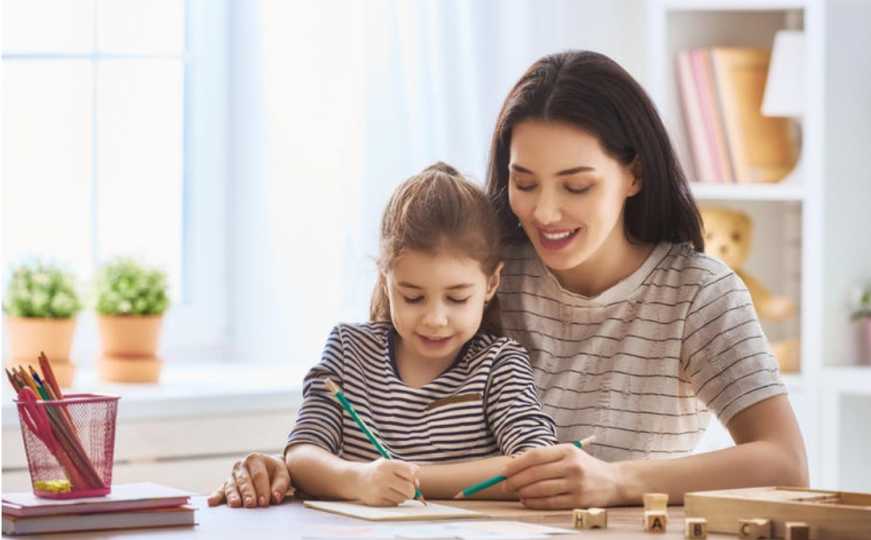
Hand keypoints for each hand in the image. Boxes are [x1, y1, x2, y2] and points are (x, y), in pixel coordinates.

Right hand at [207, 452, 291, 508]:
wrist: (267, 468)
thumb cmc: (275, 473)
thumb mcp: (282, 474)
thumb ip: (281, 485)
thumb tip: (276, 498)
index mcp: (255, 459)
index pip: (259, 475)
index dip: (262, 489)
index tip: (265, 502)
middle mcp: (241, 465)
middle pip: (244, 481)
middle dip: (248, 493)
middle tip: (251, 504)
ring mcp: (232, 475)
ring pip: (232, 486)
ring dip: (233, 496)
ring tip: (235, 504)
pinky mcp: (226, 484)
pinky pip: (221, 490)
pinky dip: (216, 496)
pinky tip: (211, 502)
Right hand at [353, 458, 419, 506]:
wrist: (356, 479)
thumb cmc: (378, 470)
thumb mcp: (389, 463)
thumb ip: (405, 467)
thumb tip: (418, 480)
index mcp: (387, 465)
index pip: (410, 473)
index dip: (414, 478)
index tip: (412, 479)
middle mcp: (383, 477)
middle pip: (409, 489)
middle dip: (412, 491)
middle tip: (408, 489)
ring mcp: (379, 490)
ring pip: (403, 498)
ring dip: (402, 496)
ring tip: (394, 490)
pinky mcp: (376, 501)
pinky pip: (394, 504)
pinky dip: (394, 500)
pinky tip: (387, 494)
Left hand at [503, 443, 619, 508]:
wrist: (615, 481)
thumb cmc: (585, 466)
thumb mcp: (569, 454)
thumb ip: (546, 457)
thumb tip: (515, 464)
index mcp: (567, 450)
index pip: (535, 455)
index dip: (516, 464)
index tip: (503, 471)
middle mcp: (572, 466)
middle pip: (535, 473)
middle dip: (515, 480)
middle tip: (504, 485)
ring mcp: (576, 484)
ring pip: (541, 489)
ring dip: (523, 492)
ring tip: (515, 493)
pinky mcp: (579, 500)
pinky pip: (550, 502)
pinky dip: (535, 502)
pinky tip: (527, 501)